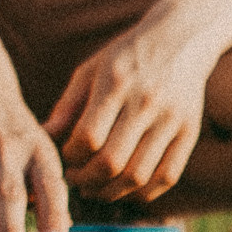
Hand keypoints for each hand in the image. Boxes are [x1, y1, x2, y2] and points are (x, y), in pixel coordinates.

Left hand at [44, 13, 212, 207]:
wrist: (181, 39)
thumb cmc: (126, 56)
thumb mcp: (91, 69)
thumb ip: (67, 105)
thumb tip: (43, 137)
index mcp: (117, 83)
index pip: (88, 137)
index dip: (70, 157)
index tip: (65, 158)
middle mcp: (146, 102)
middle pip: (112, 162)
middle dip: (86, 180)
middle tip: (76, 180)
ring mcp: (171, 119)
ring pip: (138, 176)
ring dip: (111, 192)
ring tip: (96, 188)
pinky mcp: (189, 132)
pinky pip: (166, 177)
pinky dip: (143, 193)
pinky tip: (125, 188)